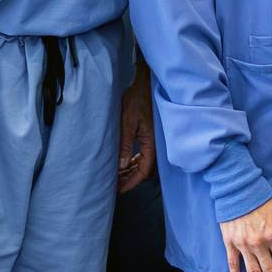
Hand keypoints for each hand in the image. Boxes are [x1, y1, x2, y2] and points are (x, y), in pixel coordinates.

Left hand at [117, 60, 155, 192]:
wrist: (146, 82)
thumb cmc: (137, 98)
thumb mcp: (127, 121)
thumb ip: (124, 144)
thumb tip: (121, 166)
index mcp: (151, 142)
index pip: (143, 170)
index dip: (132, 182)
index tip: (119, 190)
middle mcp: (156, 144)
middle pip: (146, 170)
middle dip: (131, 180)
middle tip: (115, 186)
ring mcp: (154, 140)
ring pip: (145, 163)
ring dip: (133, 171)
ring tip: (118, 176)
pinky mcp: (151, 135)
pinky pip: (145, 154)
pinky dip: (136, 162)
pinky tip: (126, 163)